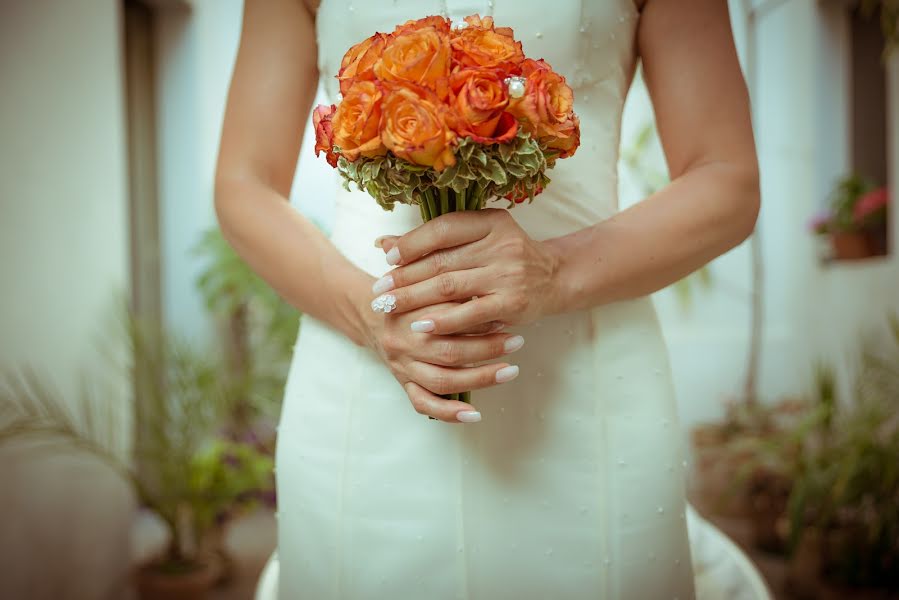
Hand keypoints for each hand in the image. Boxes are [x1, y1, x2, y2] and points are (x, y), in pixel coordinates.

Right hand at [357, 291, 523, 423]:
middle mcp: (404, 342)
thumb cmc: (408, 294)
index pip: (447, 318)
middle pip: (449, 351)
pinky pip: (424, 404)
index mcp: (409, 313)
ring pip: (442, 380)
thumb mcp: (425, 282)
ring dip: (479, 378)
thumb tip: (494, 301)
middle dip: (488, 348)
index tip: (506, 315)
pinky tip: (474, 415)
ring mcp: (403, 366)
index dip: (478, 320)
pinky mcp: (403, 383)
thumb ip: (452, 289)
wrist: (368, 311)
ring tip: (509, 372)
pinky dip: (449, 413)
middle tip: (517, 342)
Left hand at [371, 209, 561, 334]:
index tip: (386, 257)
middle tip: (379, 289)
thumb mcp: (479, 239)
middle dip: (404, 277)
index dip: (411, 243)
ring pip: (450, 286)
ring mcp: (508, 275)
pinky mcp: (512, 303)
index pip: (443, 229)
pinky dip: (442, 321)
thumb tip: (383, 243)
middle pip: (441, 260)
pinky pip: (469, 314)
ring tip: (389, 306)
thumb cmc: (507, 258)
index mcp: (492, 221)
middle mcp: (502, 244)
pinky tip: (419, 326)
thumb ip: (436, 240)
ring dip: (414, 298)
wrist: (555, 278)